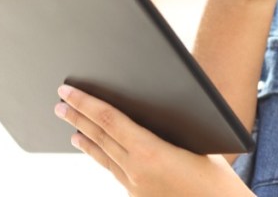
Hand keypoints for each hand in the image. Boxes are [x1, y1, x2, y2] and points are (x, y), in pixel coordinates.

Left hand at [54, 85, 252, 196]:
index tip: (69, 91)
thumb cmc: (217, 179)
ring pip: (103, 156)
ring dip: (85, 138)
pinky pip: (114, 170)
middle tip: (60, 103)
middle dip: (77, 117)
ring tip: (70, 128)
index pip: (109, 120)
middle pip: (99, 137)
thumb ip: (166, 129)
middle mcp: (136, 171)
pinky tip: (95, 150)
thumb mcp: (196, 143)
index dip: (86, 103)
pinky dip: (101, 155)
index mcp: (150, 152)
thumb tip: (145, 111)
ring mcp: (135, 186)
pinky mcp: (138, 196)